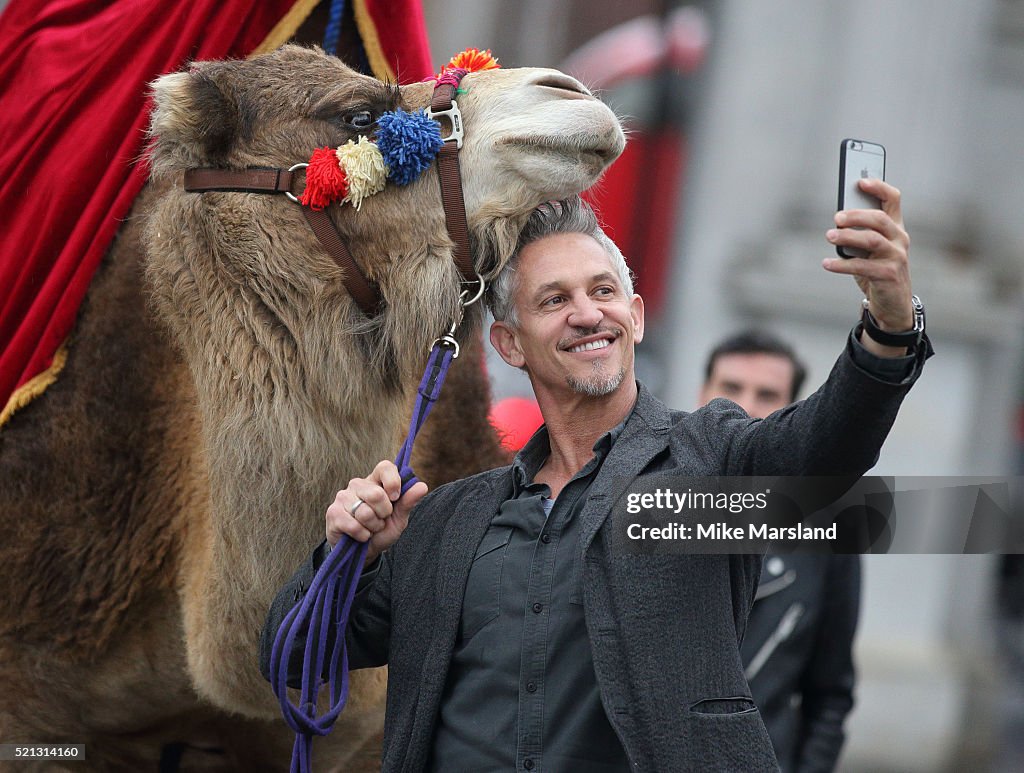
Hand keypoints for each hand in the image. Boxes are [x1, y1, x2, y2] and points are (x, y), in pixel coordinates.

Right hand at [325, 460, 428, 561]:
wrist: (364, 552)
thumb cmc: (382, 531)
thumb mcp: (399, 518)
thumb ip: (408, 502)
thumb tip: (422, 486)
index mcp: (376, 481)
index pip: (385, 467)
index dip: (393, 482)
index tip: (395, 498)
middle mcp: (357, 484)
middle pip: (376, 494)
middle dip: (383, 514)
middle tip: (380, 520)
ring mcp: (343, 497)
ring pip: (364, 512)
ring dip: (372, 527)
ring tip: (369, 528)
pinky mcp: (333, 512)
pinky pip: (353, 525)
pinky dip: (362, 535)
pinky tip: (360, 536)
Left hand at [823, 178, 913, 352]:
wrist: (892, 304)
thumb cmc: (876, 271)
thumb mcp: (868, 250)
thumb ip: (859, 234)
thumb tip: (838, 221)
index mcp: (895, 228)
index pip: (893, 200)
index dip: (878, 188)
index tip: (860, 182)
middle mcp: (900, 239)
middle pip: (880, 219)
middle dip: (857, 215)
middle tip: (836, 217)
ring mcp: (897, 257)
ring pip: (873, 240)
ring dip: (848, 236)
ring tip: (829, 236)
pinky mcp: (889, 275)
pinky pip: (862, 266)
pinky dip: (841, 264)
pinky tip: (826, 263)